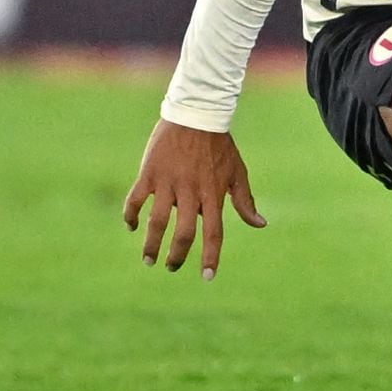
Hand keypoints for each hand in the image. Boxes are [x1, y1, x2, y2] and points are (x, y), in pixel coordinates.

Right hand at [126, 119, 263, 278]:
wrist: (196, 113)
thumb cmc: (219, 145)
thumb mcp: (237, 172)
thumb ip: (245, 201)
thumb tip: (260, 225)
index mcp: (213, 193)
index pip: (214, 232)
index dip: (211, 256)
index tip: (208, 277)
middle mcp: (191, 191)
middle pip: (184, 233)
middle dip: (177, 255)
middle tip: (171, 267)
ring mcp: (169, 182)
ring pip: (157, 222)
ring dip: (151, 245)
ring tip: (149, 260)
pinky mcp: (150, 172)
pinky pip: (136, 200)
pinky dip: (131, 215)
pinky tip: (131, 226)